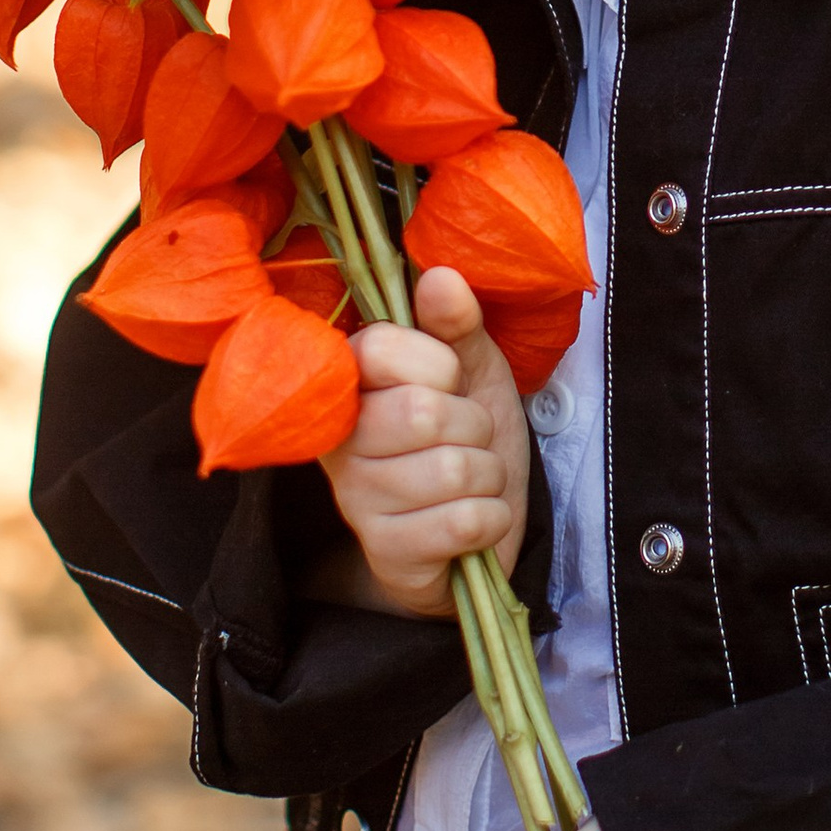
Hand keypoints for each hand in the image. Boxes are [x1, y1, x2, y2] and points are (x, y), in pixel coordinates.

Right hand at [318, 265, 527, 618]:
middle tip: (469, 438)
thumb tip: (441, 277)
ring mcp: (356, 502)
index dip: (437, 362)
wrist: (476, 526)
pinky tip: (474, 520)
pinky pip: (461, 523)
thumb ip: (456, 325)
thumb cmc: (466, 437)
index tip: (449, 380)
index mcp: (348, 386)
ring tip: (473, 480)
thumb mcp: (472, 371)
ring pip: (451, 470)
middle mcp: (338, 442)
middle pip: (422, 412)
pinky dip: (491, 518)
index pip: (378, 349)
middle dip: (474, 425)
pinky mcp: (385, 553)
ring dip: (488, 475)